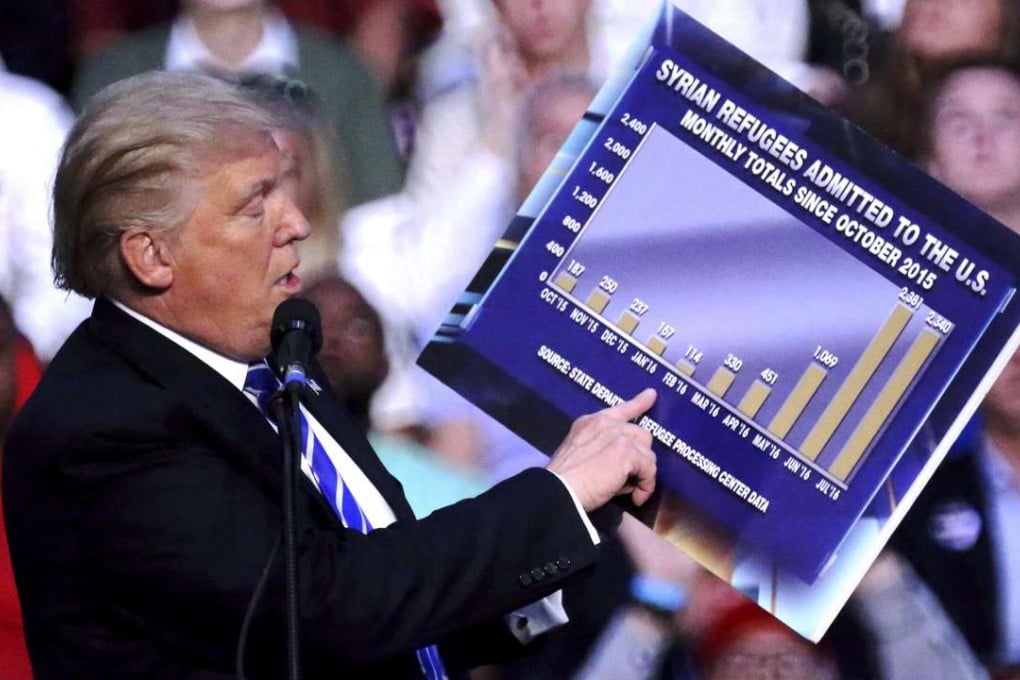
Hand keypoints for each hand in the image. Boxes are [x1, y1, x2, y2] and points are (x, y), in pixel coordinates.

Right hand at [546, 388, 657, 510]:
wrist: (559, 490)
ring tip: (630, 491)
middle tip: (628, 480)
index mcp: (590, 423)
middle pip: (641, 435)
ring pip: (648, 454)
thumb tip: (624, 469)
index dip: (638, 403)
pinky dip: (646, 485)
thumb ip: (600, 450)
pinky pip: (649, 469)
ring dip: (643, 474)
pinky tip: (636, 498)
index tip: (651, 395)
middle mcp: (605, 423)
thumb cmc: (565, 481)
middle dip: (641, 457)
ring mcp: (617, 435)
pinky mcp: (627, 451)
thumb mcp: (579, 454)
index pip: (620, 410)